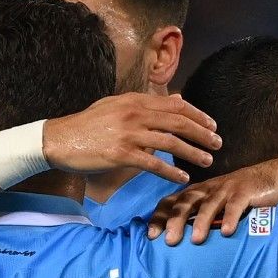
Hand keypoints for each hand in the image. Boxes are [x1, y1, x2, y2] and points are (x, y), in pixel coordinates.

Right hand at [44, 93, 219, 185]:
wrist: (59, 139)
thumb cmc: (88, 124)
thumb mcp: (116, 105)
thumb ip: (145, 103)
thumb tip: (176, 99)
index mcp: (135, 100)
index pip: (175, 106)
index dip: (198, 116)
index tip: (212, 125)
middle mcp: (135, 114)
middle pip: (178, 122)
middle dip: (202, 133)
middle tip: (218, 143)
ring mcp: (129, 134)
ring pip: (170, 142)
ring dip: (192, 152)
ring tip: (207, 160)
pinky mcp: (121, 154)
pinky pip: (153, 163)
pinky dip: (171, 171)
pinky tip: (183, 178)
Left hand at [146, 160, 277, 245]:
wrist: (276, 176)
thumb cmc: (241, 196)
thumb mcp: (217, 204)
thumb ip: (199, 218)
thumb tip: (178, 242)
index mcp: (198, 192)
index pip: (172, 202)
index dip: (159, 217)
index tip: (150, 236)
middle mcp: (209, 189)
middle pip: (186, 203)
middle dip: (175, 221)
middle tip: (168, 241)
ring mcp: (227, 189)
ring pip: (210, 204)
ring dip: (202, 222)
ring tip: (195, 240)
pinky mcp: (246, 191)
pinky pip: (237, 205)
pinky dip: (232, 218)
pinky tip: (228, 233)